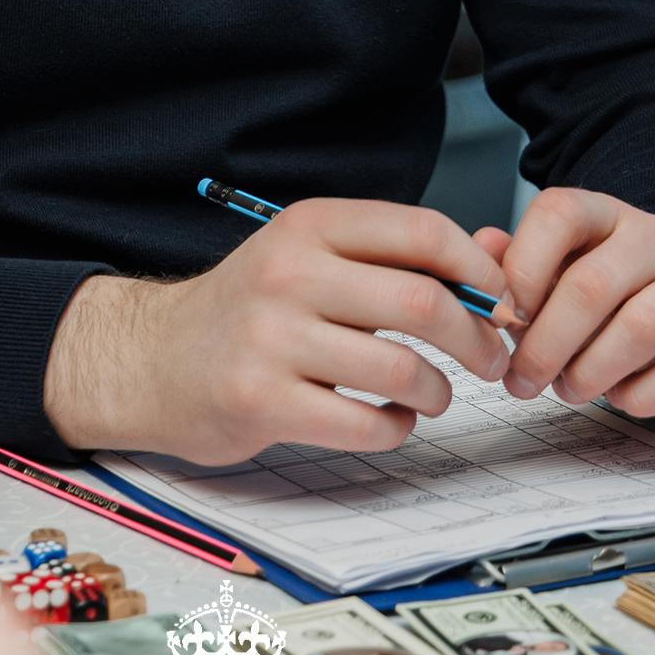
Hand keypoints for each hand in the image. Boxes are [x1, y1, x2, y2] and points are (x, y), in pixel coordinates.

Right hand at [44, 198, 510, 459]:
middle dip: (476, 337)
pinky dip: (396, 428)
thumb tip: (499, 255)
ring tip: (434, 394)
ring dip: (439, 390)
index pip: (422, 232)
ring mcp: (272, 339)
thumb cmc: (252, 308)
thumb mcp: (312, 256)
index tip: (500, 298)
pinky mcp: (262, 402)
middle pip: (423, 302)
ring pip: (402, 369)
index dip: (478, 268)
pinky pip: (365, 425)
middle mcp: (290, 273)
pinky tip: (389, 420)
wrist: (154, 358)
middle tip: (489, 358)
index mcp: (310, 226)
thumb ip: (396, 255)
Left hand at [475, 190, 654, 422]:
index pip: (558, 213)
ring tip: (569, 390)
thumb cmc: (614, 307)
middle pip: (590, 285)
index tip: (501, 320)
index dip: (521, 268)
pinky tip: (621, 399)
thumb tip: (480, 248)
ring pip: (639, 328)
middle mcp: (653, 237)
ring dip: (590, 372)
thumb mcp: (563, 276)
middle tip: (522, 382)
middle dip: (544, 344)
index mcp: (603, 215)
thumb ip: (517, 264)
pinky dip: (642, 395)